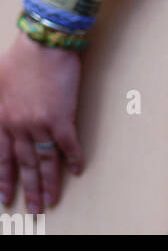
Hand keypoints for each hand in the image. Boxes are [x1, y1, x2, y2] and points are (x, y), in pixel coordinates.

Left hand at [0, 32, 82, 212]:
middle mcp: (19, 127)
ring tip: (52, 200)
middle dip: (30, 189)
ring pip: (45, 161)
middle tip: (34, 209)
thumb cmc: (21, 57)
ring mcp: (41, 124)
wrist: (44, 42)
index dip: (5, 179)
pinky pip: (69, 145)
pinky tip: (77, 170)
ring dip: (49, 183)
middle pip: (25, 165)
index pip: (2, 159)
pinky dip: (74, 158)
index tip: (6, 198)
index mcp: (2, 119)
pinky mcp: (63, 117)